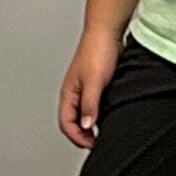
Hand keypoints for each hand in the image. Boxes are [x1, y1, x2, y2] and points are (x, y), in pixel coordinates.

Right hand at [58, 30, 120, 147]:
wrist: (107, 31)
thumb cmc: (98, 50)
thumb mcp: (94, 81)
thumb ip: (89, 104)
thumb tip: (86, 125)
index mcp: (68, 92)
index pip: (65, 123)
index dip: (77, 138)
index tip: (92, 145)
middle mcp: (74, 93)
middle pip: (72, 122)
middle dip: (82, 136)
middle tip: (97, 144)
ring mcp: (84, 89)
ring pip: (82, 115)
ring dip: (90, 127)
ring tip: (103, 134)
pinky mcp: (95, 85)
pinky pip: (93, 107)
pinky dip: (97, 116)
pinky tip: (109, 118)